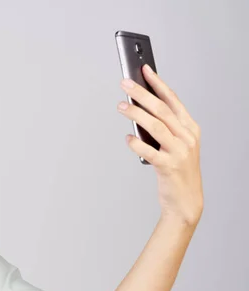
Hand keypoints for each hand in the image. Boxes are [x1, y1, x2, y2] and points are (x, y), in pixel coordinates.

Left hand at [117, 64, 203, 225]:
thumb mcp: (176, 145)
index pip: (172, 99)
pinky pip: (148, 151)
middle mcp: (187, 137)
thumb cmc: (177, 170)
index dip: (157, 83)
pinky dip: (136, 143)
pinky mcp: (169, 167)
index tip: (144, 70)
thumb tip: (137, 108)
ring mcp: (179, 152)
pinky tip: (127, 139)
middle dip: (142, 93)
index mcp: (190, 128)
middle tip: (125, 83)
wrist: (185, 201)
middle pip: (161, 109)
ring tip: (121, 106)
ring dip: (135, 114)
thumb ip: (162, 128)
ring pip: (155, 126)